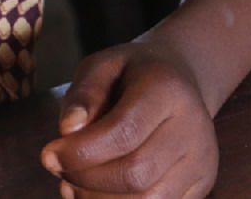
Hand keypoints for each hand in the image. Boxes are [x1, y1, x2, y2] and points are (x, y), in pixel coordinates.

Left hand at [40, 41, 216, 198]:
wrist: (181, 81)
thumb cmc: (132, 75)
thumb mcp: (103, 65)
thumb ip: (84, 94)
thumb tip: (68, 131)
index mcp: (168, 89)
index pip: (124, 132)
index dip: (81, 152)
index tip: (48, 155)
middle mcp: (194, 128)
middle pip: (137, 173)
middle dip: (86, 180)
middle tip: (59, 170)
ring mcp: (202, 161)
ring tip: (74, 185)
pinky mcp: (201, 185)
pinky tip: (98, 194)